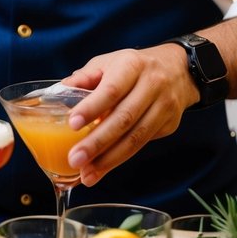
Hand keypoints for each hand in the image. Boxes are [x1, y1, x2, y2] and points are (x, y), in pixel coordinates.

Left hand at [61, 44, 197, 185]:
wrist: (178, 70)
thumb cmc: (134, 67)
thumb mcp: (109, 62)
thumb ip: (85, 78)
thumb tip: (58, 92)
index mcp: (132, 65)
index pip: (111, 90)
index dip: (92, 107)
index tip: (72, 124)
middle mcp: (152, 85)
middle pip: (124, 118)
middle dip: (98, 142)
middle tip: (75, 159)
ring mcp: (164, 106)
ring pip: (136, 138)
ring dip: (109, 160)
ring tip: (86, 174)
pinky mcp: (169, 125)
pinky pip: (142, 146)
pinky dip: (119, 160)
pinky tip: (102, 169)